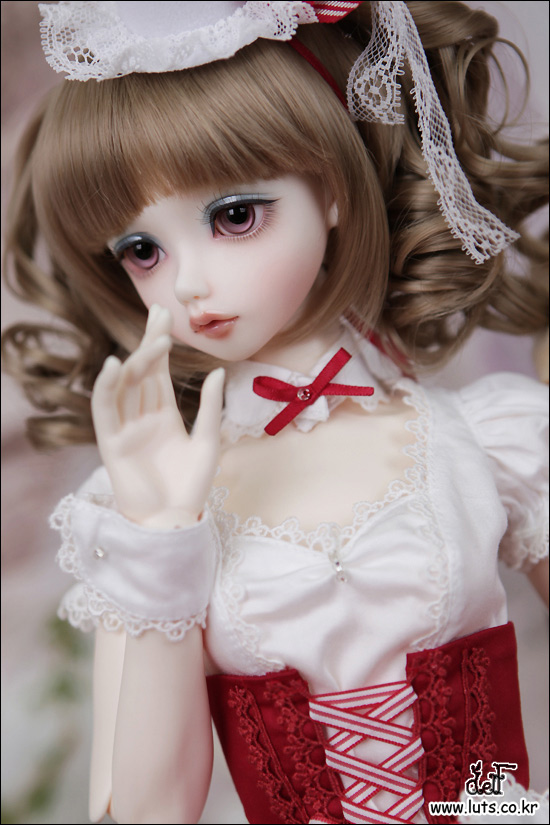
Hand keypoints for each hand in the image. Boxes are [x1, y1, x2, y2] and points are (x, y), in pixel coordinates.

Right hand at [91, 305, 224, 527]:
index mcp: (164, 415)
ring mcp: (125, 428)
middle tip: (158, 313)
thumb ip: (211, 408)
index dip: (160, 345)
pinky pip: (105, 410)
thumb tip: (218, 371)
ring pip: (126, 386)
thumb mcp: (208, 442)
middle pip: (142, 372)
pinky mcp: (111, 444)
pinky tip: (115, 365)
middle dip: (149, 342)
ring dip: (137, 361)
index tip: (165, 317)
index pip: (159, 372)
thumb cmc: (192, 486)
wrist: (173, 521)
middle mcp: (142, 417)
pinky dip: (107, 388)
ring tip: (154, 340)